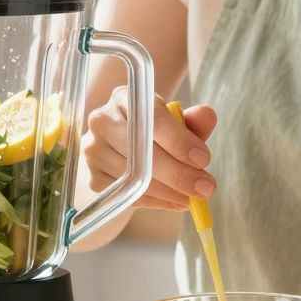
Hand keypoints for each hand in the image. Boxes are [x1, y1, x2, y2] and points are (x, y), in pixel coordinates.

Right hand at [81, 90, 216, 211]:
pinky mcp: (93, 178)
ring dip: (169, 192)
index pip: (152, 119)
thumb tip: (207, 115)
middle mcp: (102, 121)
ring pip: (135, 177)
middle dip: (178, 173)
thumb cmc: (155, 134)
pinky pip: (127, 195)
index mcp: (125, 98)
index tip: (203, 159)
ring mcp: (93, 151)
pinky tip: (173, 200)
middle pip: (141, 152)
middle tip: (206, 188)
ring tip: (192, 197)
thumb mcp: (176, 125)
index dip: (179, 141)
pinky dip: (154, 202)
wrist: (123, 152)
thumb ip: (193, 121)